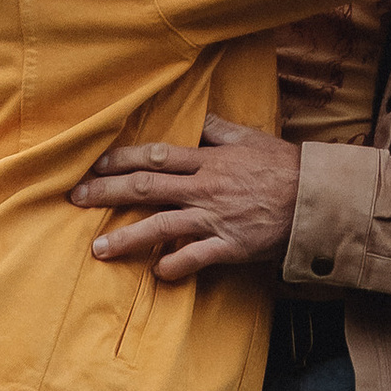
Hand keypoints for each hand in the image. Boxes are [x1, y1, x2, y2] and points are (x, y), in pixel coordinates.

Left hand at [72, 114, 302, 281]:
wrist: (315, 199)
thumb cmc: (283, 166)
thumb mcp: (251, 138)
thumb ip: (219, 130)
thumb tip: (196, 119)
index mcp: (209, 160)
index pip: (156, 156)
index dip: (122, 158)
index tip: (94, 162)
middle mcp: (205, 188)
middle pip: (147, 188)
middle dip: (107, 192)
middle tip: (75, 198)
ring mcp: (214, 219)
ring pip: (161, 227)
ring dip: (127, 237)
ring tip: (98, 248)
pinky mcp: (228, 246)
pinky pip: (193, 259)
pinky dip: (172, 266)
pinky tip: (155, 271)